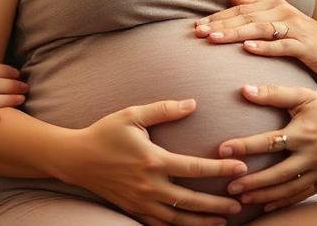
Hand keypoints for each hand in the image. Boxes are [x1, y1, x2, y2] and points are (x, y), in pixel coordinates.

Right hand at [60, 99, 247, 225]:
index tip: (241, 168)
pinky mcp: (133, 209)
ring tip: (223, 221)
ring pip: (178, 219)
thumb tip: (193, 103)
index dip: (220, 169)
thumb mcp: (132, 115)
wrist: (75, 159)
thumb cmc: (104, 133)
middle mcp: (150, 185)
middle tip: (240, 203)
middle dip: (218, 203)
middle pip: (192, 200)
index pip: (195, 168)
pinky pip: (160, 225)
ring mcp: (141, 201)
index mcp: (153, 160)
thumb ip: (164, 109)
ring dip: (202, 221)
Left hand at [195, 0, 316, 76]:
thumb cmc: (302, 36)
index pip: (239, 10)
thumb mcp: (279, 19)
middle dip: (220, 24)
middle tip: (198, 32)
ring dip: (235, 33)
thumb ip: (257, 7)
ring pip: (260, 29)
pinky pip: (281, 45)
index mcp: (274, 5)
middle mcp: (282, 12)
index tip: (196, 26)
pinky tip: (248, 48)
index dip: (217, 17)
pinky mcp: (304, 45)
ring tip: (215, 38)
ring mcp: (294, 27)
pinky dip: (264, 47)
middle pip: (246, 17)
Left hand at [216, 85, 316, 211]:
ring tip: (243, 198)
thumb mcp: (302, 96)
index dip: (245, 146)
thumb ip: (273, 93)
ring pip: (287, 189)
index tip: (223, 149)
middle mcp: (309, 155)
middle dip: (252, 181)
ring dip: (264, 195)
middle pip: (276, 173)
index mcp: (301, 134)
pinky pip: (301, 195)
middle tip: (230, 186)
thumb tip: (244, 90)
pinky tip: (266, 205)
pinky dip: (283, 201)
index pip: (268, 142)